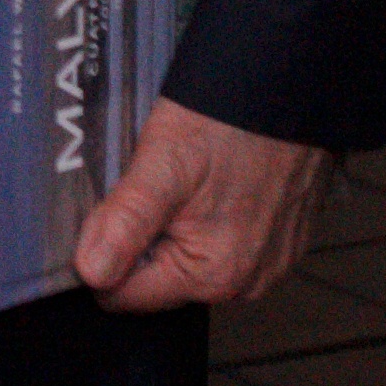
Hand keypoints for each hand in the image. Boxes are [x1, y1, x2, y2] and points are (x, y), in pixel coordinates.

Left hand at [73, 99, 333, 311]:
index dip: (102, 253)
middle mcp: (245, 284)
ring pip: (185, 262)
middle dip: (139, 239)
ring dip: (171, 228)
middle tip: (148, 185)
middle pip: (155, 280)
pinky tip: (208, 182)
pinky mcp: (279, 245)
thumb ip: (126, 222)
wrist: (294, 90)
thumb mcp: (163, 163)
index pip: (122, 295)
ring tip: (181, 179)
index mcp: (212, 275)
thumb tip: (91, 272)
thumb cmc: (232, 122)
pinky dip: (206, 220)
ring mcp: (266, 266)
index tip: (108, 210)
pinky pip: (220, 246)